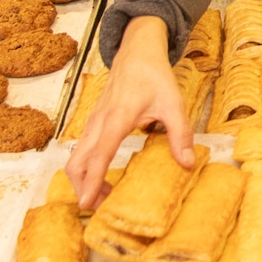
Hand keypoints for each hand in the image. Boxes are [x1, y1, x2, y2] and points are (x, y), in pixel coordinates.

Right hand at [65, 16, 188, 210]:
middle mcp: (98, 123)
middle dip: (82, 188)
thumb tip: (186, 163)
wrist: (136, 52)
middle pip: (77, 163)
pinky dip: (84, 168)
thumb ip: (180, 134)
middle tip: (98, 208)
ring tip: (102, 197)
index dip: (92, 181)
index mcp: (117, 118)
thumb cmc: (154, 76)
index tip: (86, 203)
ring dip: (83, 180)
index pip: (99, 155)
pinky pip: (81, 150)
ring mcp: (92, 123)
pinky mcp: (92, 123)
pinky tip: (100, 177)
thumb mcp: (174, 103)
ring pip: (75, 158)